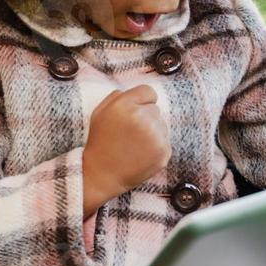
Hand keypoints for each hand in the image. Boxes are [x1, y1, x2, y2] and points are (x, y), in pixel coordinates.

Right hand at [81, 85, 169, 216]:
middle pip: (155, 109)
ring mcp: (154, 136)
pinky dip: (156, 147)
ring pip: (162, 125)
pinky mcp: (163, 152)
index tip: (133, 113)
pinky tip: (140, 154)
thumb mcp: (99, 113)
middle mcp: (141, 118)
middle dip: (145, 118)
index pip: (149, 91)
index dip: (141, 101)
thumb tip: (138, 94)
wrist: (101, 174)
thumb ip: (117, 96)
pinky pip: (165, 141)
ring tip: (134, 145)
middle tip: (129, 133)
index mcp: (123, 105)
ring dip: (152, 132)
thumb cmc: (100, 142)